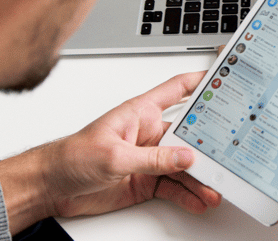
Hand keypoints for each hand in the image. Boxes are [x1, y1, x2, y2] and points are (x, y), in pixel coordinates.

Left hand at [0, 72, 221, 234]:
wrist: (51, 187)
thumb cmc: (73, 156)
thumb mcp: (115, 156)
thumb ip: (152, 159)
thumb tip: (184, 157)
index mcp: (141, 112)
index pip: (177, 90)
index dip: (200, 81)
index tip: (224, 78)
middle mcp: (149, 133)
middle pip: (188, 135)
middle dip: (209, 145)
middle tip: (226, 154)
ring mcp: (149, 158)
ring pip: (184, 166)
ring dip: (200, 178)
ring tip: (213, 188)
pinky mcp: (146, 181)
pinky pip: (174, 187)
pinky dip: (188, 195)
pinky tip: (198, 199)